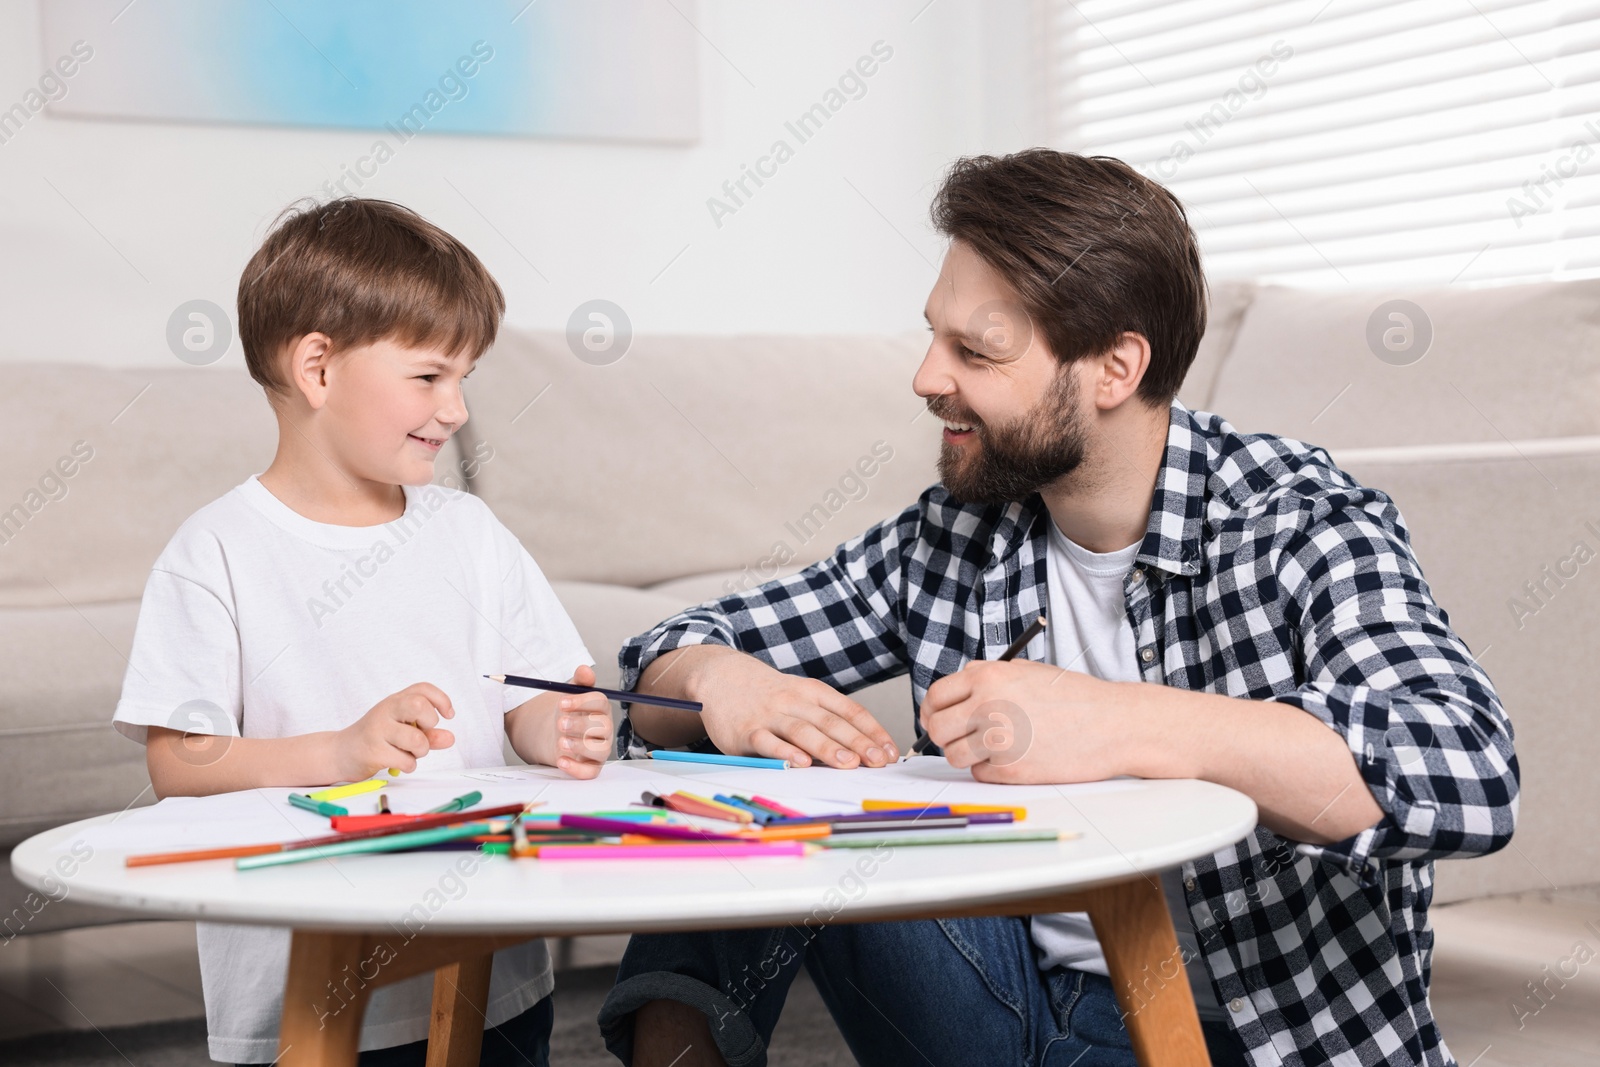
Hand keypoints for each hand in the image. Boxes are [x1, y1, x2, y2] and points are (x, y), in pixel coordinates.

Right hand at [335, 682, 454, 779]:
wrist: (340, 753)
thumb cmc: (376, 739)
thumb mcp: (403, 730)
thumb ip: (428, 733)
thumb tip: (450, 738)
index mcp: (395, 701)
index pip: (422, 689)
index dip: (441, 700)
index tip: (448, 715)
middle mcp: (385, 711)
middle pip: (419, 705)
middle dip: (429, 722)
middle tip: (422, 732)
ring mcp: (377, 730)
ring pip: (417, 739)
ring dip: (421, 751)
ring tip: (410, 753)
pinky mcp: (373, 751)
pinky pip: (406, 761)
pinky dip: (409, 765)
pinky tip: (399, 762)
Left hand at [554, 665, 613, 779]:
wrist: (553, 733)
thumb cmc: (566, 713)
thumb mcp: (569, 694)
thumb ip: (578, 682)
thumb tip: (585, 669)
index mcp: (600, 709)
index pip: (600, 702)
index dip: (582, 702)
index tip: (562, 703)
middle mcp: (604, 729)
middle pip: (603, 726)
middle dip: (580, 725)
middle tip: (560, 723)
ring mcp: (598, 749)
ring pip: (600, 750)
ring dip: (580, 746)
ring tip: (561, 742)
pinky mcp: (590, 767)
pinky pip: (590, 772)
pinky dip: (576, 769)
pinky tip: (561, 760)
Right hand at [692, 650, 897, 768]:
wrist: (720, 676)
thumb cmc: (768, 693)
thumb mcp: (800, 695)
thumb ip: (825, 719)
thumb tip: (860, 751)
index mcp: (813, 692)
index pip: (850, 711)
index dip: (873, 731)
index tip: (890, 751)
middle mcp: (795, 702)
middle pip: (832, 723)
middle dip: (859, 743)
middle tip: (879, 761)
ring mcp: (770, 716)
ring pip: (804, 732)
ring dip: (828, 748)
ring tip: (849, 763)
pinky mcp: (747, 731)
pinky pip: (769, 742)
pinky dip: (785, 753)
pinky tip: (800, 764)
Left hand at [922, 660, 1129, 783]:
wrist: (1113, 724)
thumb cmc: (1074, 697)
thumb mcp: (1025, 671)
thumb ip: (986, 678)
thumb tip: (954, 694)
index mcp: (988, 677)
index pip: (935, 697)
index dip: (932, 710)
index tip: (937, 718)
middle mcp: (987, 707)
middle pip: (937, 729)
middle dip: (945, 735)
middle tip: (961, 737)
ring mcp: (998, 741)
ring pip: (954, 756)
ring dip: (966, 755)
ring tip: (992, 748)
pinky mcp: (1012, 770)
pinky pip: (980, 774)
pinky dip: (990, 770)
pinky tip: (1014, 758)